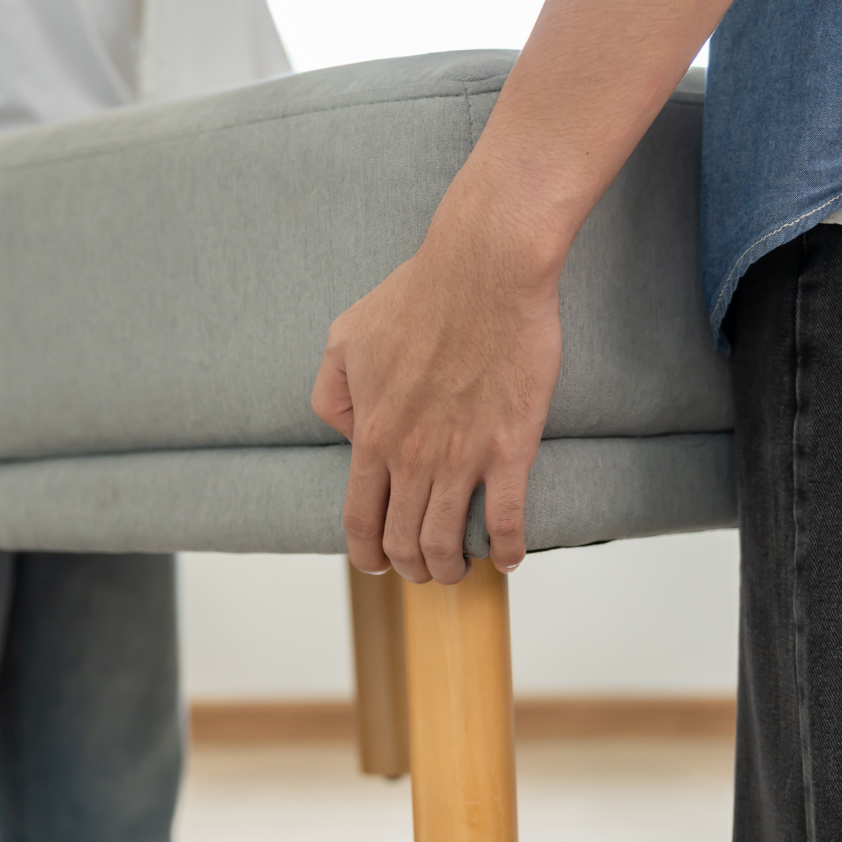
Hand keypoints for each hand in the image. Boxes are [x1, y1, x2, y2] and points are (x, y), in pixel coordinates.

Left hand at [310, 198, 563, 584]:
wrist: (482, 271)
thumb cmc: (416, 297)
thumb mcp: (344, 339)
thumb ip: (332, 394)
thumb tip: (347, 437)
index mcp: (371, 434)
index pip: (358, 517)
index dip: (365, 552)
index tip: (375, 565)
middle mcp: (411, 456)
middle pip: (402, 541)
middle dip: (410, 568)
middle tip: (422, 570)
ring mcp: (461, 456)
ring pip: (447, 542)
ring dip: (451, 568)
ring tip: (459, 568)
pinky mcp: (509, 447)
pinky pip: (506, 520)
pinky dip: (505, 551)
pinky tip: (507, 559)